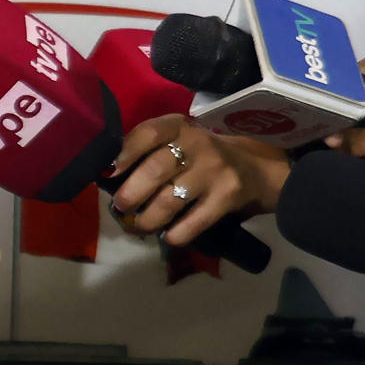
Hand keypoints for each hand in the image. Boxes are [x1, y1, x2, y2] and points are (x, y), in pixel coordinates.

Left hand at [108, 115, 286, 245]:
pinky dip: (177, 233)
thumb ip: (148, 151)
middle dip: (132, 193)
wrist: (256, 169)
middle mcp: (197, 145)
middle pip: (156, 169)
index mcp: (178, 127)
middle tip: (121, 207)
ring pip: (171, 199)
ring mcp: (215, 171)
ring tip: (138, 225)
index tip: (109, 173)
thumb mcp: (178, 141)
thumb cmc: (201, 156)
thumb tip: (108, 175)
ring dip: (149, 218)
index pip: (148, 133)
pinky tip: (168, 237)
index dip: (125, 153)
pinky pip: (196, 220)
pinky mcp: (228, 197)